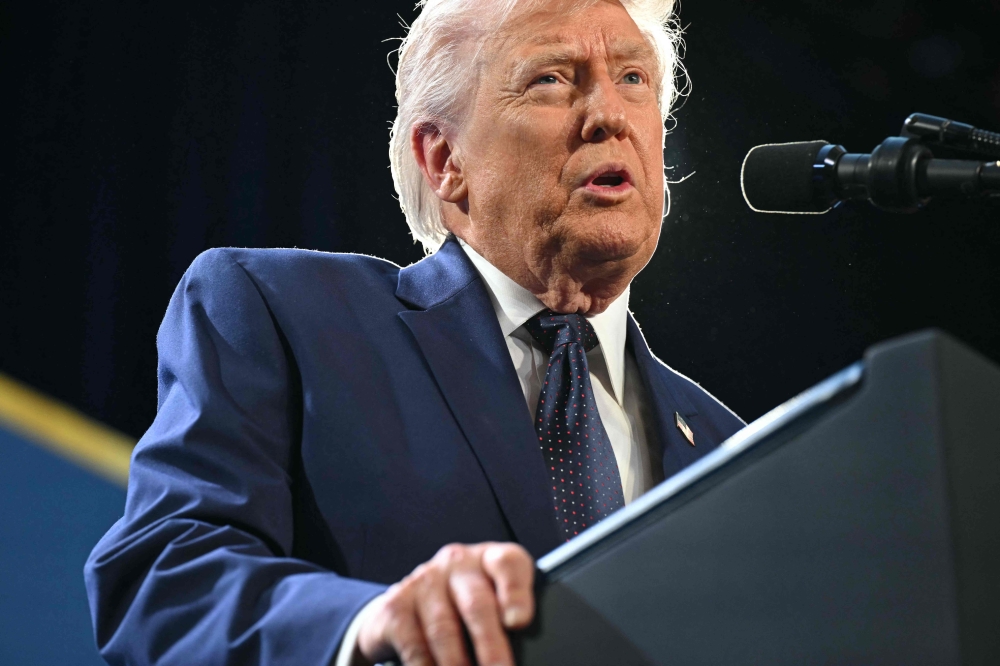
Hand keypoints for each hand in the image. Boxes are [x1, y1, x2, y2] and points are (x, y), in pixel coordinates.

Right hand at [356, 542, 534, 665]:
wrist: (408, 604)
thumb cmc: (464, 606)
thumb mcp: (492, 601)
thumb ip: (510, 619)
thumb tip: (528, 654)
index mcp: (489, 559)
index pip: (508, 563)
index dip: (515, 591)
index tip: (520, 622)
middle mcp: (457, 564)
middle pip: (477, 603)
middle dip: (491, 646)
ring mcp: (424, 582)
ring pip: (444, 629)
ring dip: (458, 665)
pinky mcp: (396, 606)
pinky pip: (414, 645)